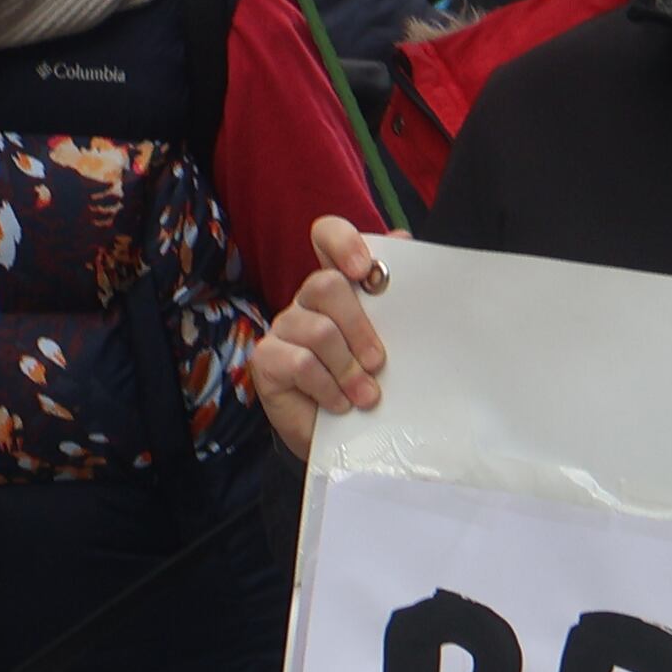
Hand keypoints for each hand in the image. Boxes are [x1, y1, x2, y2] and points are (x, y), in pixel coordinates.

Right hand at [248, 211, 392, 460]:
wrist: (349, 436)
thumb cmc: (374, 381)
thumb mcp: (397, 342)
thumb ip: (400, 300)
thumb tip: (405, 240)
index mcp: (341, 286)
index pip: (327, 236)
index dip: (343, 241)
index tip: (366, 271)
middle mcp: (308, 300)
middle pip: (326, 284)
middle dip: (361, 327)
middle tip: (379, 362)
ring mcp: (283, 327)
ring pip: (318, 330)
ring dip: (349, 369)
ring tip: (367, 396)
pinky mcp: (266, 359)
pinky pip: (299, 363)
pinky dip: (328, 387)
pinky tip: (340, 404)